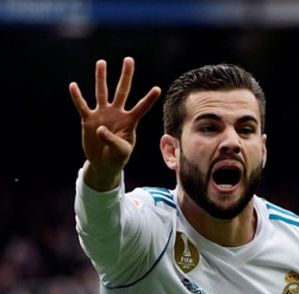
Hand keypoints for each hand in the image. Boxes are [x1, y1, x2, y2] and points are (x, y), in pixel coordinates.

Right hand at [69, 57, 160, 190]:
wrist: (103, 163)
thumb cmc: (117, 158)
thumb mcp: (120, 152)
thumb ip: (112, 141)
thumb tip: (101, 129)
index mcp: (129, 121)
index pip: (141, 107)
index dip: (149, 99)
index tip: (158, 89)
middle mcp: (117, 114)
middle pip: (122, 91)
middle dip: (126, 76)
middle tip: (129, 59)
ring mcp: (102, 115)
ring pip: (102, 93)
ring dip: (101, 78)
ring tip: (102, 62)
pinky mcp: (89, 120)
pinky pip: (82, 106)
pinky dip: (77, 97)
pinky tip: (73, 86)